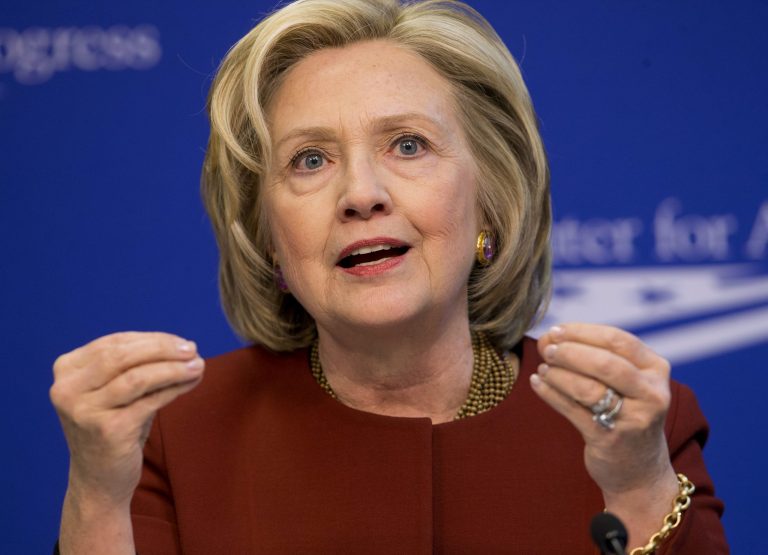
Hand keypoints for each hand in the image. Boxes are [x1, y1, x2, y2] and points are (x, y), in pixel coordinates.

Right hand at [50, 332, 203, 506]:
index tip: (181, 342)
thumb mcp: (118, 391)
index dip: (152, 339)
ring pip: (138, 377)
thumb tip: (185, 347)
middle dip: (163, 348)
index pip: (114, 343)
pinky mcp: (108, 430)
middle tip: (192, 349)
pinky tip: (192, 382)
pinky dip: (175, 388)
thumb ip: (139, 365)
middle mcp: (67, 389)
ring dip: (174, 368)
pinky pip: (150, 400)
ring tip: (199, 365)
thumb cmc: (114, 428)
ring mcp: (85, 411)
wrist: (98, 481)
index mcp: (66, 371)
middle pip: (123, 355)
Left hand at [532, 323, 675, 499]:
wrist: (640, 470)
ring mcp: (633, 419)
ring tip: (543, 368)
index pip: (617, 340)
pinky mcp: (610, 439)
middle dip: (569, 352)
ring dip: (558, 374)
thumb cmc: (626, 413)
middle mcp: (651, 394)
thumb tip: (550, 337)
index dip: (582, 332)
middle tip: (546, 348)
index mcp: (656, 370)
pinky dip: (550, 394)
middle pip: (604, 363)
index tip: (556, 330)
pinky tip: (537, 383)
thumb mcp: (627, 382)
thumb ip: (596, 356)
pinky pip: (573, 411)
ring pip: (588, 388)